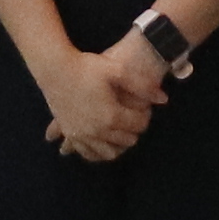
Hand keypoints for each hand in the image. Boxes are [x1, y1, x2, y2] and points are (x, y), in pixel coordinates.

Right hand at [38, 34, 165, 164]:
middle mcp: (98, 131)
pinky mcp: (71, 134)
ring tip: (120, 132)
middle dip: (133, 130)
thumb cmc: (86, 66)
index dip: (145, 116)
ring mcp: (82, 135)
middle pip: (126, 141)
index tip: (143, 106)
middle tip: (132, 115)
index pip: (139, 125)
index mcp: (112, 116)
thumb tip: (164, 99)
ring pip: (108, 152)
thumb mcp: (117, 70)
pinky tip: (102, 144)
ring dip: (118, 145)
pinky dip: (97, 152)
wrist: (54, 68)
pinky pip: (88, 153)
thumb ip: (142, 85)